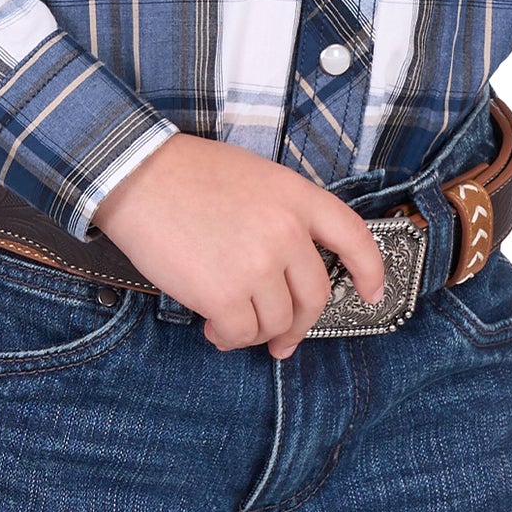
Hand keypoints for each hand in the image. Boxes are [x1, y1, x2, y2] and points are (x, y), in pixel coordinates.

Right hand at [89, 133, 386, 355]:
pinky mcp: (224, 293)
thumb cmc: (188, 174)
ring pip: (277, 321)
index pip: (353, 237)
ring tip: (230, 321)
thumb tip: (288, 271)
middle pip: (314, 296)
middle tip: (282, 338)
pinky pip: (240, 333)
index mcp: (297, 196)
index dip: (370, 270)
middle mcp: (286, 232)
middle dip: (299, 324)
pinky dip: (229, 337)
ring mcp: (257, 264)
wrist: (137, 175)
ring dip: (257, 332)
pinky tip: (213, 326)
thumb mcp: (255, 178)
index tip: (374, 294)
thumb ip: (282, 216)